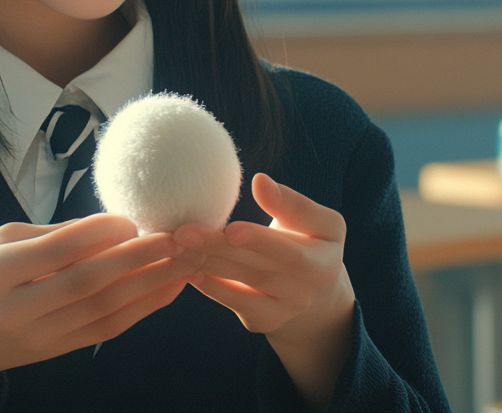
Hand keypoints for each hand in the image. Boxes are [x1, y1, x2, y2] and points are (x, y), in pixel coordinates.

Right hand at [0, 213, 200, 391]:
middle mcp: (18, 309)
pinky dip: (141, 310)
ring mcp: (39, 336)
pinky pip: (106, 331)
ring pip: (103, 310)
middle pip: (86, 283)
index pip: (57, 251)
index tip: (130, 218)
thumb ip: (50, 234)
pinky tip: (166, 290)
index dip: (98, 233)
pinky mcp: (57, 352)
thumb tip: (108, 224)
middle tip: (172, 236)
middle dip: (135, 259)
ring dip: (148, 286)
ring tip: (182, 262)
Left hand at [174, 173, 355, 410]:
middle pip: (256, 267)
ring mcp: (285, 310)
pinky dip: (211, 287)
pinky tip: (188, 269)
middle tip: (182, 232)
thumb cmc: (312, 243)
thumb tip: (260, 181)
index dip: (259, 240)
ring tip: (178, 244)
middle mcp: (306, 291)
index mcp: (323, 262)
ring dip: (206, 263)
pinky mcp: (264, 320)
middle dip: (217, 247)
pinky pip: (235, 303)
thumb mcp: (319, 223)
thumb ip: (292, 204)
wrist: (318, 293)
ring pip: (241, 283)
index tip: (230, 228)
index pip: (289, 251)